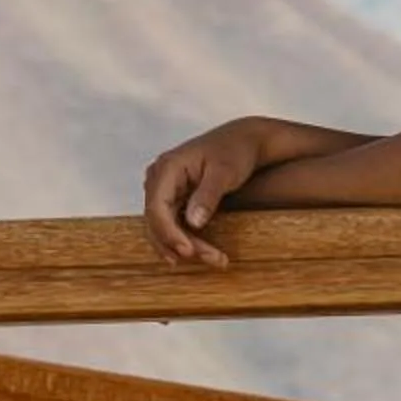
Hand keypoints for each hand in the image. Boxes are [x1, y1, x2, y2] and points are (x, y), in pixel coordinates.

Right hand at [142, 119, 266, 269]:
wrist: (243, 141)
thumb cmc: (235, 151)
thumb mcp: (225, 172)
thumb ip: (208, 196)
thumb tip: (193, 223)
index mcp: (167, 167)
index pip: (156, 208)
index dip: (169, 233)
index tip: (189, 251)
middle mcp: (160, 178)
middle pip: (158, 221)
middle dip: (180, 244)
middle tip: (211, 258)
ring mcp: (165, 189)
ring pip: (164, 226)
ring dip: (185, 246)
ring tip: (215, 259)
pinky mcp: (174, 199)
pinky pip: (172, 224)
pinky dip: (187, 239)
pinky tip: (204, 252)